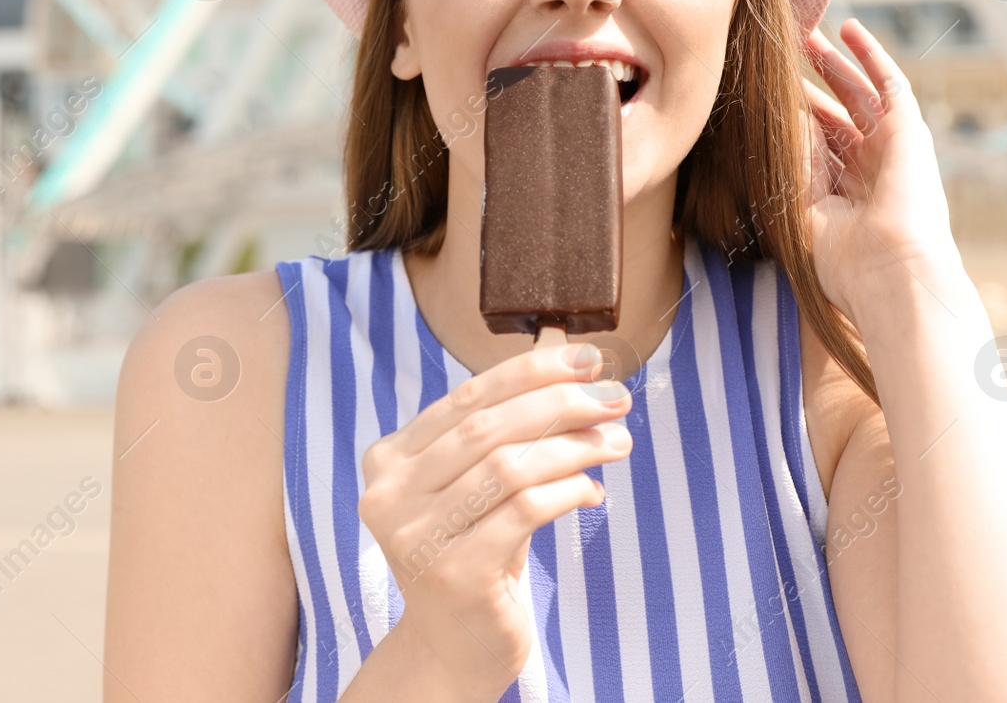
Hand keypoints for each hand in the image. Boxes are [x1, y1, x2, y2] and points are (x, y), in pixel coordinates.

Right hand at [358, 342, 631, 697]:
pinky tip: (594, 490)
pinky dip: (569, 491)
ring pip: (509, 468)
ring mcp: (417, 537)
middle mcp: (390, 495)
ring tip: (617, 441)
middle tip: (615, 398)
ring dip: (574, 447)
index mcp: (389, 460)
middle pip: (487, 429)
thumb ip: (507, 429)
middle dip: (560, 404)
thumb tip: (570, 359)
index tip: (586, 360)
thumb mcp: (480, 485)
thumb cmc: (474, 553)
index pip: (466, 398)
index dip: (529, 372)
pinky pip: (525, 513)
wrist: (453, 647)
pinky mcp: (455, 574)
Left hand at [801, 19, 959, 319]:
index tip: (764, 95)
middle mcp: (870, 170)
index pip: (818, 146)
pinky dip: (872, 55)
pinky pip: (890, 83)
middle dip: (812, 85)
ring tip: (807, 35)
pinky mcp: (908, 132)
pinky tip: (851, 31)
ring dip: (835, 63)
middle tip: (783, 55)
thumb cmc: (843, 259)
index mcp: (846, 196)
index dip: (795, 118)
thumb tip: (782, 121)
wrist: (889, 271)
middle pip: (836, 115)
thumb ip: (794, 166)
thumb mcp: (803, 209)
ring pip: (858, 94)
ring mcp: (890, 149)